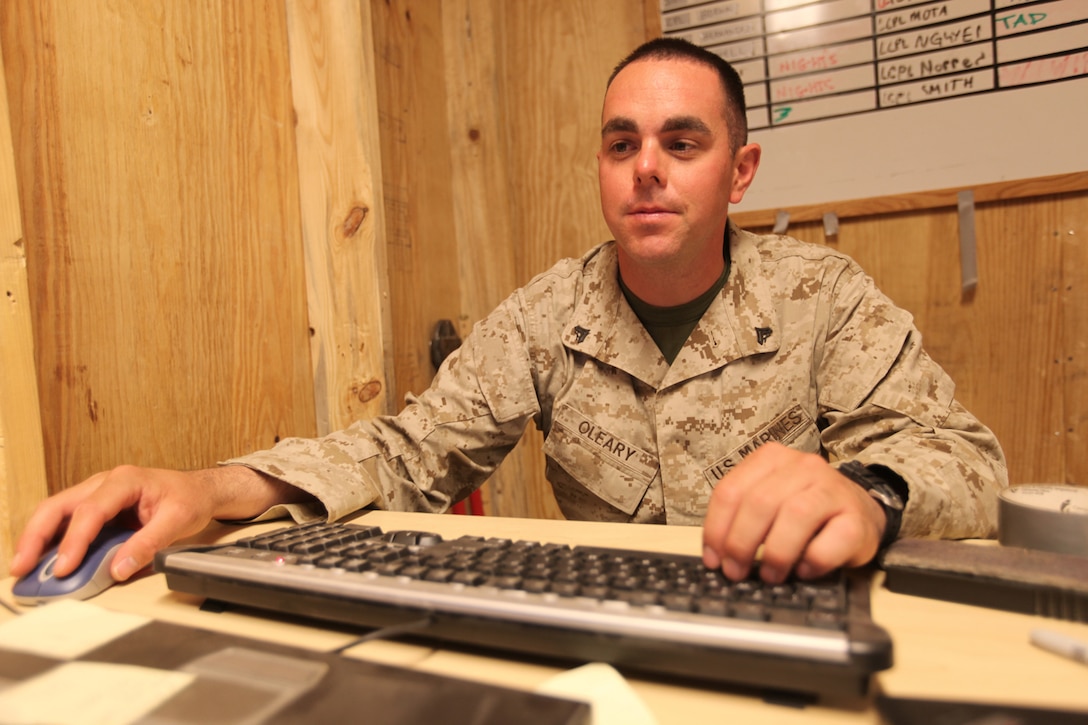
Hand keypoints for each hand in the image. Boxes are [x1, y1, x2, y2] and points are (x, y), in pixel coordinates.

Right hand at [10, 464, 295, 581]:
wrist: (200, 489)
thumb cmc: (190, 499)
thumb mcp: (178, 521)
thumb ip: (148, 544)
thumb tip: (119, 569)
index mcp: (125, 481)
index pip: (91, 510)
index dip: (75, 540)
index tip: (64, 567)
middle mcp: (105, 482)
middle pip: (59, 505)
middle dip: (36, 536)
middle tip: (22, 567)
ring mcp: (96, 493)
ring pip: (56, 511)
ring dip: (37, 539)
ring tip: (23, 567)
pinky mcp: (95, 506)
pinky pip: (66, 521)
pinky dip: (51, 540)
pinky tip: (42, 560)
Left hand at [701, 442, 885, 582]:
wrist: (862, 512)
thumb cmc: (807, 512)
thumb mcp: (770, 501)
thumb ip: (743, 516)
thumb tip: (717, 556)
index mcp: (771, 458)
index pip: (731, 490)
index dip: (716, 529)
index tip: (713, 559)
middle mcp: (802, 466)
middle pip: (759, 502)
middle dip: (741, 543)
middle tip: (736, 572)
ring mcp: (832, 488)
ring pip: (795, 515)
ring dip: (776, 553)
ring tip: (770, 576)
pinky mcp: (856, 518)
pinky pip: (831, 540)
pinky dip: (812, 560)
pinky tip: (803, 570)